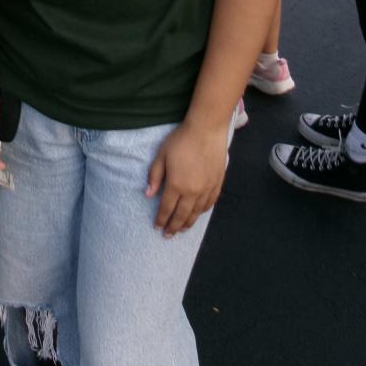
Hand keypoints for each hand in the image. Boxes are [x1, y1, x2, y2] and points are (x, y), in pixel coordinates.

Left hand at [145, 121, 226, 236]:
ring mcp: (207, 189)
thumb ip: (155, 176)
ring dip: (188, 223)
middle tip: (168, 235)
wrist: (207, 130)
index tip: (157, 227)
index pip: (167, 208)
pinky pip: (209, 204)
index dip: (161, 219)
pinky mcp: (217, 184)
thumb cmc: (181, 140)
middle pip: (182, 215)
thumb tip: (148, 195)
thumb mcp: (161, 156)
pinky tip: (198, 214)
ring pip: (197, 212)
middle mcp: (192, 191)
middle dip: (173, 227)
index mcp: (176, 185)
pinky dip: (202, 212)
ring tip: (182, 229)